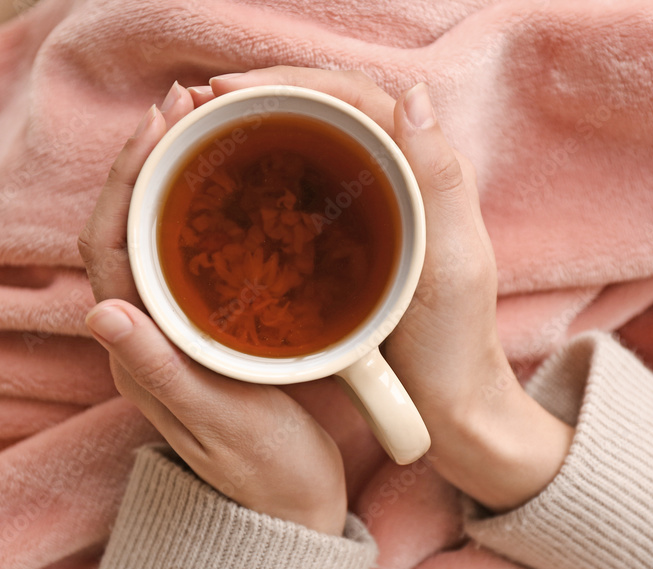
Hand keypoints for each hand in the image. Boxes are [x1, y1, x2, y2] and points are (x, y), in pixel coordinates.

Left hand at [78, 83, 346, 534]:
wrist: (289, 511)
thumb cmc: (265, 474)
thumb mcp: (223, 423)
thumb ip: (164, 372)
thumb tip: (102, 312)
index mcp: (140, 354)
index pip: (108, 249)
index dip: (124, 181)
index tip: (158, 126)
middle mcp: (144, 339)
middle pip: (122, 231)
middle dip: (143, 163)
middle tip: (184, 108)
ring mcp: (172, 335)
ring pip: (151, 239)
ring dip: (165, 180)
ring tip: (199, 131)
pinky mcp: (203, 335)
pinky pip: (184, 257)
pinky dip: (194, 211)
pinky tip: (224, 190)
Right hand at [210, 68, 573, 511]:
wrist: (449, 400)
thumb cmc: (455, 341)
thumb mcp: (453, 263)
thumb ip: (438, 180)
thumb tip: (412, 93)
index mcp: (424, 169)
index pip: (351, 97)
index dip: (286, 83)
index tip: (223, 91)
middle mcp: (397, 174)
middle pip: (322, 109)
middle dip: (259, 97)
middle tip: (196, 104)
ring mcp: (369, 204)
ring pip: (308, 142)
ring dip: (255, 127)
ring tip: (200, 130)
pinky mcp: (347, 237)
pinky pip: (302, 185)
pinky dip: (262, 171)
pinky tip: (227, 179)